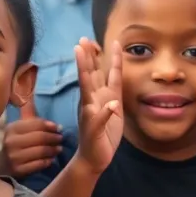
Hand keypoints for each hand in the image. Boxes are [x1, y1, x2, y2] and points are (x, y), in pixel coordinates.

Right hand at [0, 101, 62, 177]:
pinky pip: (38, 164)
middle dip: (54, 138)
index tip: (59, 128)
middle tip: (61, 139)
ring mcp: (13, 156)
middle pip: (40, 137)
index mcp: (12, 128)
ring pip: (41, 151)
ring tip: (58, 149)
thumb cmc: (17, 144)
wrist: (4, 168)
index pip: (36, 124)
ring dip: (53, 150)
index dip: (50, 125)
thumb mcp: (20, 127)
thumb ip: (28, 110)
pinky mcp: (18, 170)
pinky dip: (47, 161)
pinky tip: (50, 160)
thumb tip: (32, 82)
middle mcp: (11, 141)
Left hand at [75, 39, 122, 172]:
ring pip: (103, 75)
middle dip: (89, 55)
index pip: (84, 78)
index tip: (78, 47)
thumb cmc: (92, 147)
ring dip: (100, 60)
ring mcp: (105, 100)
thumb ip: (102, 119)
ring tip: (98, 43)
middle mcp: (95, 97)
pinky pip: (116, 84)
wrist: (95, 158)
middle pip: (92, 71)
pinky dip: (116, 72)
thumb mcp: (95, 135)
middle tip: (84, 38)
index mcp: (88, 103)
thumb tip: (113, 104)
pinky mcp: (115, 105)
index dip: (82, 63)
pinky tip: (116, 61)